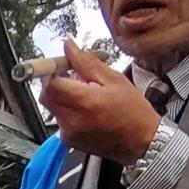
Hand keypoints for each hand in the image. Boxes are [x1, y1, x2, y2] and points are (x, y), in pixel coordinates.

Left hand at [40, 38, 161, 165]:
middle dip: (55, 83)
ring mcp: (68, 133)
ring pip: (52, 107)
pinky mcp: (68, 140)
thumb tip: (68, 47)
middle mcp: (71, 119)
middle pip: (46, 95)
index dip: (53, 71)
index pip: (50, 83)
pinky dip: (67, 111)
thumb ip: (86, 62)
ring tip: (86, 95)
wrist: (141, 141)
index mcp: (83, 101)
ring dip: (62, 97)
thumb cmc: (132, 110)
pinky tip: (86, 110)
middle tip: (75, 77)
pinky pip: (59, 119)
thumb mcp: (114, 79)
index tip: (62, 66)